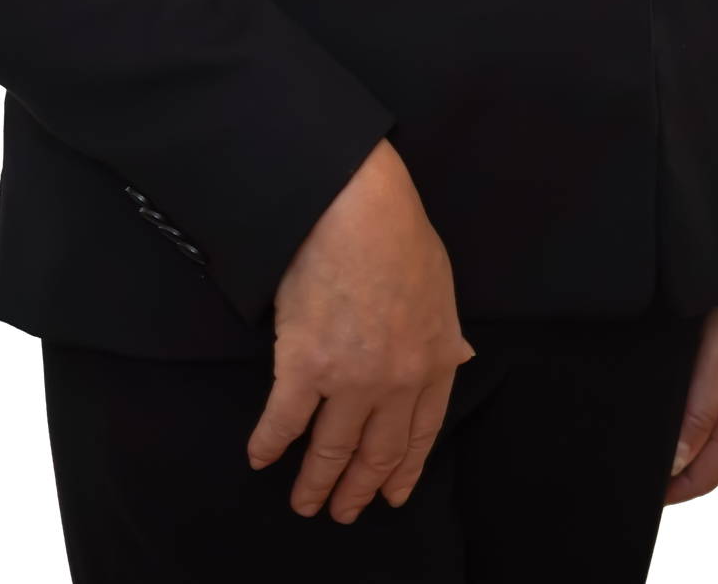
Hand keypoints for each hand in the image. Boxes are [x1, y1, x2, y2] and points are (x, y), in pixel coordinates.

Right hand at [247, 138, 473, 524]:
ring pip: (330, 449)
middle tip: (342, 512)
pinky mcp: (304, 365)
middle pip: (376, 452)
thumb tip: (458, 357)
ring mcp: (349, 379)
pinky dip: (269, 444)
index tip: (391, 495)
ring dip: (315, 482)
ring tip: (304, 503)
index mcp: (433, 360)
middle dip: (359, 489)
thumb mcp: (441, 284)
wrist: (357, 205)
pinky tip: (259, 457)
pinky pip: (284, 419)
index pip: (419, 434)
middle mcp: (395, 382)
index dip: (403, 470)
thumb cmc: (399, 231)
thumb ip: (445, 331)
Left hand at [666, 268, 717, 503]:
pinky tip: (688, 405)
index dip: (677, 491)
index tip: (647, 501)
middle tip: (646, 477)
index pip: (707, 475)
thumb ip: (699, 417)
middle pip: (714, 459)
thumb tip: (677, 465)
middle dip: (681, 474)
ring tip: (661, 449)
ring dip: (692, 447)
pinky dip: (703, 419)